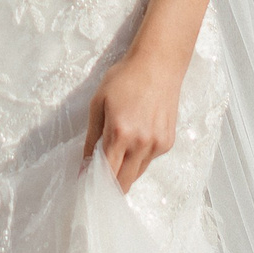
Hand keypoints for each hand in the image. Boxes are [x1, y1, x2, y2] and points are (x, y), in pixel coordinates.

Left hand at [83, 53, 182, 194]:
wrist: (158, 66)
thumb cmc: (124, 79)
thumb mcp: (98, 102)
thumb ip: (92, 136)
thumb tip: (86, 163)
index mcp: (120, 132)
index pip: (106, 172)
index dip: (94, 182)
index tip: (85, 186)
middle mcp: (141, 143)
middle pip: (124, 182)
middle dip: (110, 187)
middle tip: (98, 183)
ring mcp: (157, 144)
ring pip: (137, 173)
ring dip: (124, 172)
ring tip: (115, 160)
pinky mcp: (168, 143)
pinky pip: (149, 160)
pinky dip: (138, 158)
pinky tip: (135, 141)